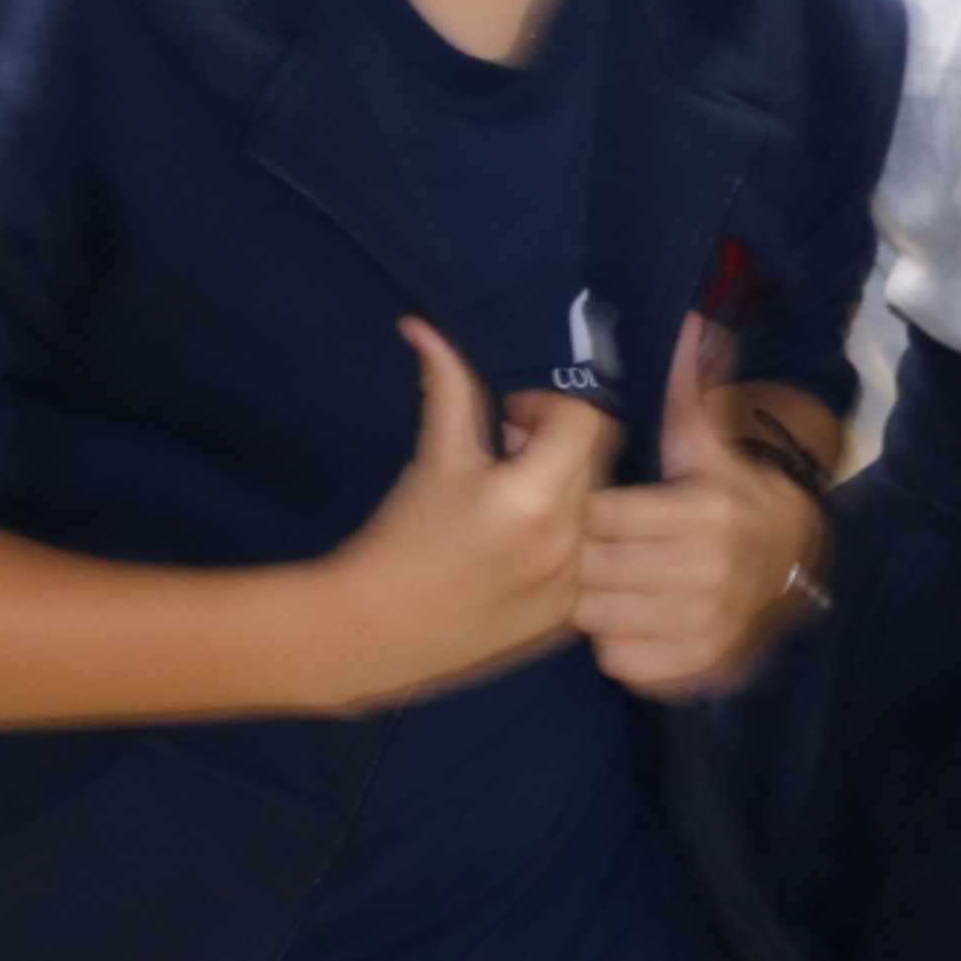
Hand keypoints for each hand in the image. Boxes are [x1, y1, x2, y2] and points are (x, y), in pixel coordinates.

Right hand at [332, 318, 612, 704]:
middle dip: (553, 451)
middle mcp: (563, 541)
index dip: (547, 410)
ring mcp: (568, 584)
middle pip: (591, 464)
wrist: (369, 632)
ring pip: (590, 512)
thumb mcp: (432, 459)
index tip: (508, 420)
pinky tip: (508, 552)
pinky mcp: (563, 618)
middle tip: (505, 459)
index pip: (583, 422)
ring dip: (558, 496)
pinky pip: (582, 560)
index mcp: (533, 496)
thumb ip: (446, 388)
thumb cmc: (398, 538)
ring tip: (504, 507)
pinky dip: (556, 544)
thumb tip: (424, 327)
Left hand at [575, 315, 825, 700]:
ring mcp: (700, 625)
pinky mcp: (691, 668)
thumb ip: (686, 396)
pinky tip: (631, 616)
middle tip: (593, 544)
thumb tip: (688, 322)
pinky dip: (614, 641)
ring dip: (593, 599)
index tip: (586, 502)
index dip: (585, 507)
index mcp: (707, 512)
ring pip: (594, 616)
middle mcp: (706, 571)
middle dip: (583, 553)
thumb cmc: (741, 504)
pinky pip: (616, 658)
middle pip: (591, 565)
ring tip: (610, 579)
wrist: (800, 576)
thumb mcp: (715, 451)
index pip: (600, 513)